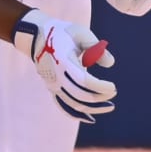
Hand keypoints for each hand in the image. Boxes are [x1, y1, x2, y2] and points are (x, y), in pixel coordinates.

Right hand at [12, 9, 115, 123]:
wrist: (37, 37)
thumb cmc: (63, 33)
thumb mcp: (81, 34)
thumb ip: (96, 47)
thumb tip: (110, 64)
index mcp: (63, 61)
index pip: (83, 81)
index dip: (100, 87)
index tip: (113, 87)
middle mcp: (56, 76)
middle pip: (79, 95)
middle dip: (99, 97)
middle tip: (114, 92)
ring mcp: (53, 85)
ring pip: (73, 104)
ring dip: (92, 108)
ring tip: (110, 106)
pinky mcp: (52, 89)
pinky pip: (64, 106)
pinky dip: (77, 114)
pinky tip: (91, 118)